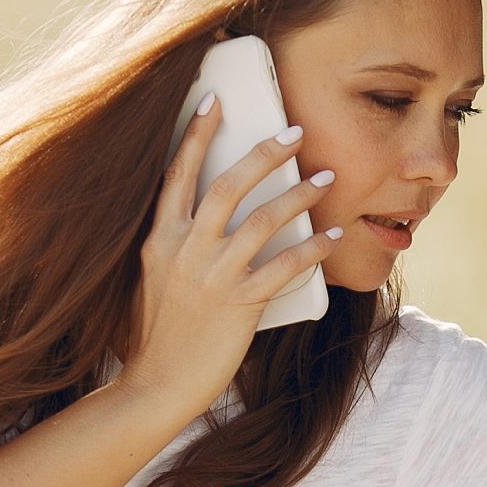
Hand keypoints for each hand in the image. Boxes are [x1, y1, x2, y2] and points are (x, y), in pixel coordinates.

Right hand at [119, 98, 337, 415]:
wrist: (156, 385)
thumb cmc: (156, 337)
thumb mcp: (152, 280)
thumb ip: (175, 247)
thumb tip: (208, 221)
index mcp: (159, 239)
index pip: (177, 173)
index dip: (197, 134)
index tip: (215, 100)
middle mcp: (184, 250)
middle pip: (229, 184)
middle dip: (266, 152)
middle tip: (295, 131)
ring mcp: (212, 277)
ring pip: (262, 220)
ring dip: (299, 194)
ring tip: (326, 178)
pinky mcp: (239, 305)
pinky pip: (285, 268)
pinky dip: (314, 250)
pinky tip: (334, 237)